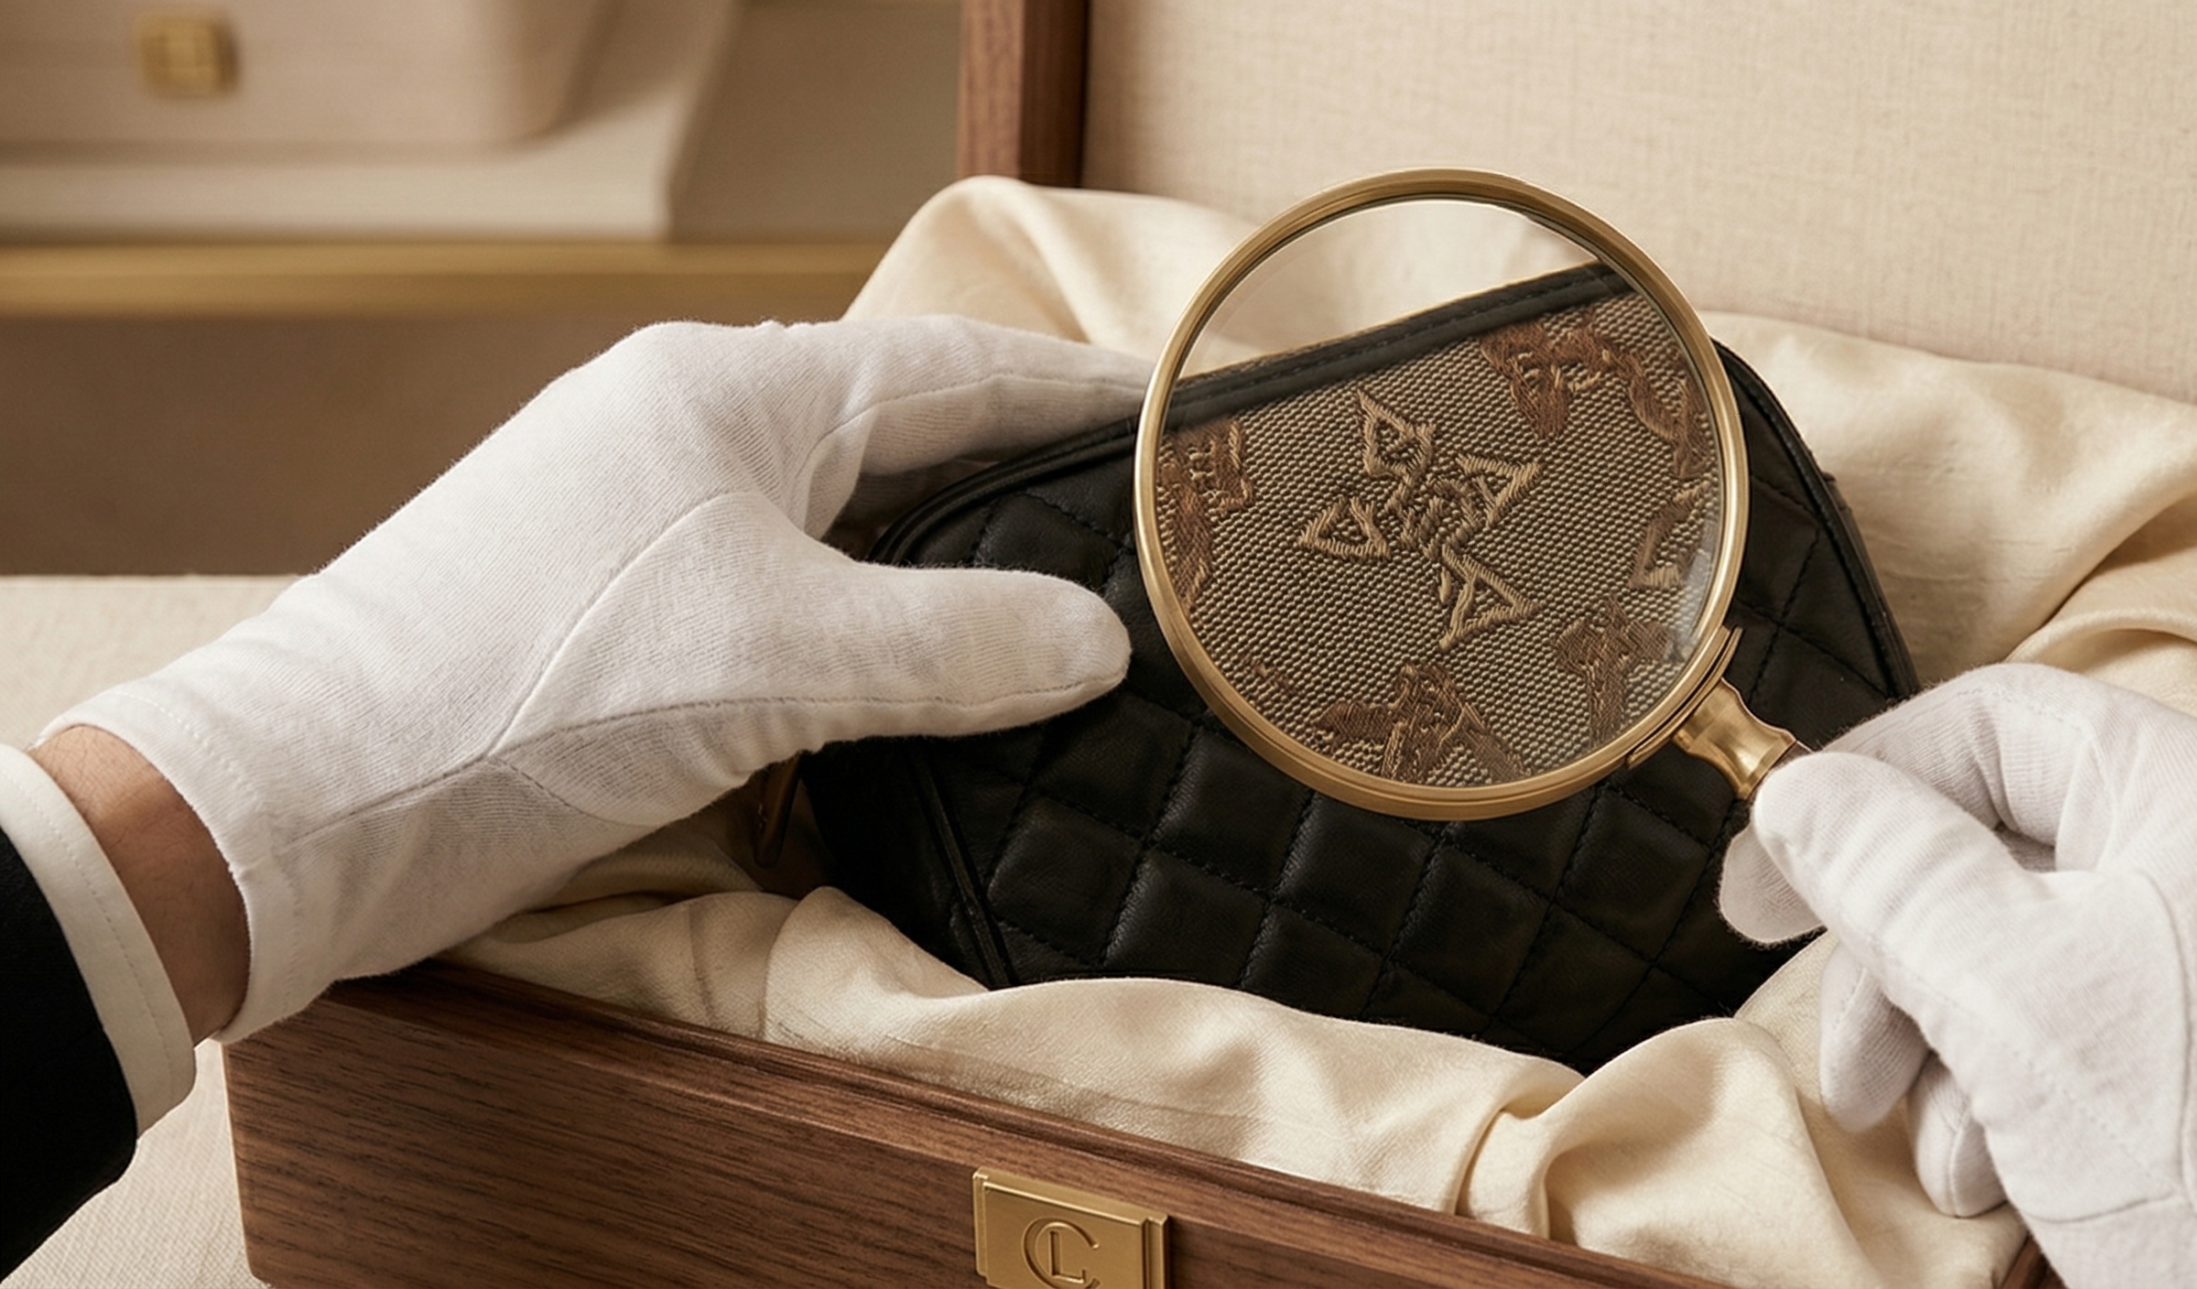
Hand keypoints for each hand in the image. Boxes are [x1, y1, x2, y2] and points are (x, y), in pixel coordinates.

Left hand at [50, 317, 1147, 1037]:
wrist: (311, 805)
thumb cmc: (537, 690)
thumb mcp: (782, 657)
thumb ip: (959, 642)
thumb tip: (1098, 641)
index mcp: (733, 393)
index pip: (956, 371)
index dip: (1081, 394)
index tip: (1187, 417)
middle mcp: (692, 437)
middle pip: (905, 446)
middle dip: (1026, 488)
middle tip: (1151, 537)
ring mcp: (649, 528)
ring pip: (847, 536)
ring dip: (948, 577)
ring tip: (1067, 615)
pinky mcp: (619, 622)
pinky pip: (791, 608)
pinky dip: (872, 642)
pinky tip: (925, 691)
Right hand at [1721, 664, 2196, 1286]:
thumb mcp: (2008, 1000)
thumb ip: (1890, 873)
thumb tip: (1801, 789)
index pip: (1992, 721)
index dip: (1856, 789)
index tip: (1764, 889)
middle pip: (2010, 851)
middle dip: (1903, 965)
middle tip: (1849, 1065)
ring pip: (2048, 953)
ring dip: (1956, 1049)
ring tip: (1936, 1152)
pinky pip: (2111, 1027)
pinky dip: (2033, 1092)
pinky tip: (2006, 1177)